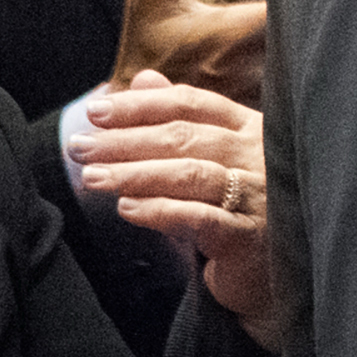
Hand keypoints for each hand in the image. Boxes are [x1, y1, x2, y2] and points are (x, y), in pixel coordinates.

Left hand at [76, 71, 277, 350]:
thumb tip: (144, 78)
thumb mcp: (212, 159)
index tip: (97, 111)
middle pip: (186, 137)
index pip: (192, 104)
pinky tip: (127, 209)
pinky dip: (162, 211)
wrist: (277, 278)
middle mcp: (258, 156)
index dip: (143, 105)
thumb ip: (180, 119)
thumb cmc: (241, 210)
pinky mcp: (251, 236)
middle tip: (79, 146)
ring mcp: (259, 195)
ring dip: (135, 174)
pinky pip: (202, 219)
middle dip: (126, 139)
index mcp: (250, 129)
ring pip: (190, 174)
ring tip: (91, 177)